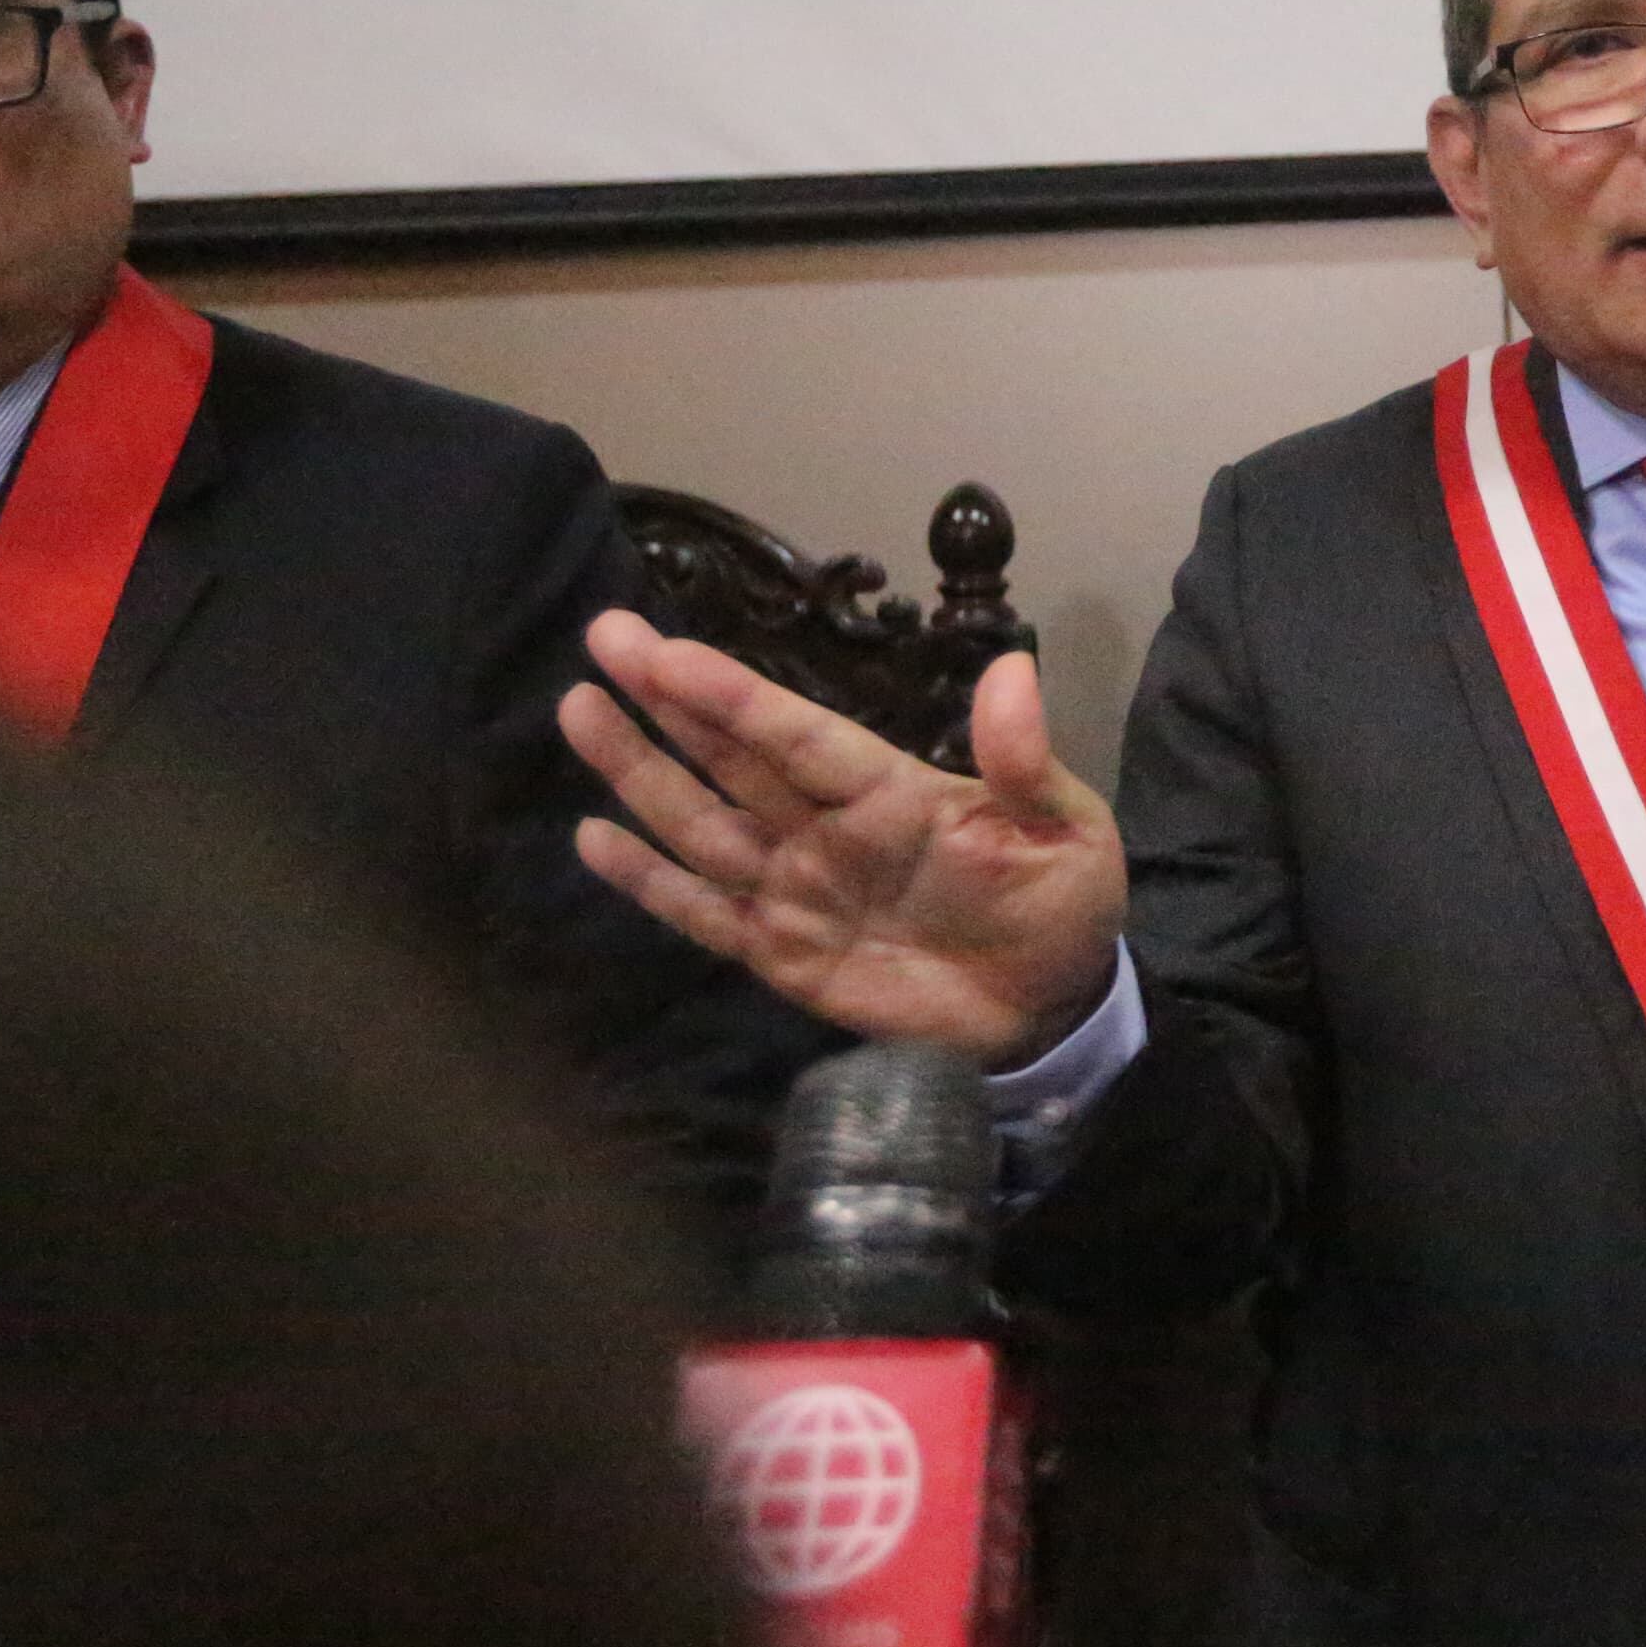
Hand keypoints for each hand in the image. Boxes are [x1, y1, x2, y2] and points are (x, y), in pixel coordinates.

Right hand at [561, 609, 1127, 1065]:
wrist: (1055, 1011)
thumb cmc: (1060, 905)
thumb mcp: (1066, 830)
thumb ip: (1025, 760)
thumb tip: (1012, 665)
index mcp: (893, 790)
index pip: (798, 734)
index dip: (732, 694)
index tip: (664, 648)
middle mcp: (830, 829)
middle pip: (734, 758)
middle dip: (668, 701)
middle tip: (603, 635)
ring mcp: (799, 891)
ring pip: (704, 823)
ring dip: (641, 772)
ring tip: (580, 711)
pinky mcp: (782, 956)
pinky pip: (704, 913)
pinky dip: (649, 881)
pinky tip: (594, 838)